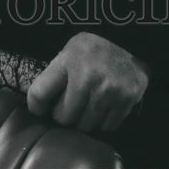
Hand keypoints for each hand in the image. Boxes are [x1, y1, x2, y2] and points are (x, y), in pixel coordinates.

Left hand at [26, 32, 148, 133]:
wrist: (132, 41)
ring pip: (85, 126)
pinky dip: (103, 120)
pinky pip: (106, 127)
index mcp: (68, 61)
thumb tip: (40, 107)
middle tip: (71, 104)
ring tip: (88, 103)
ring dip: (84, 119)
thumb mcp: (69, 51)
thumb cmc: (94, 49)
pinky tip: (104, 104)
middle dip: (64, 114)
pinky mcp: (126, 101)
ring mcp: (108, 91)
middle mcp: (87, 77)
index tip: (41, 108)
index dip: (36, 106)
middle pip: (63, 118)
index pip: (39, 94)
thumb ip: (56, 76)